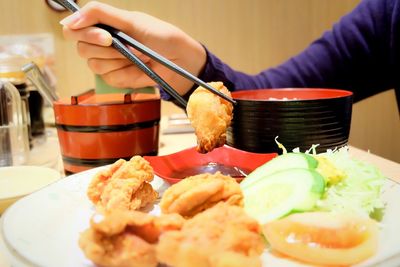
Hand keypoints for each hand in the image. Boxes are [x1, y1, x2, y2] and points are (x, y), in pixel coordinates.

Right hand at [61, 1, 205, 94]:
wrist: (179, 61)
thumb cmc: (161, 37)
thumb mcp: (131, 20)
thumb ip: (100, 14)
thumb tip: (70, 20)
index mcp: (104, 25)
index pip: (74, 28)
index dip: (83, 32)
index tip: (105, 36)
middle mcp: (102, 43)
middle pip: (81, 48)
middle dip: (106, 48)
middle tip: (127, 46)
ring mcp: (109, 62)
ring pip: (94, 64)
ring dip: (118, 59)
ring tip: (137, 55)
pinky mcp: (116, 79)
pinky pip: (108, 78)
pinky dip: (125, 72)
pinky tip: (138, 67)